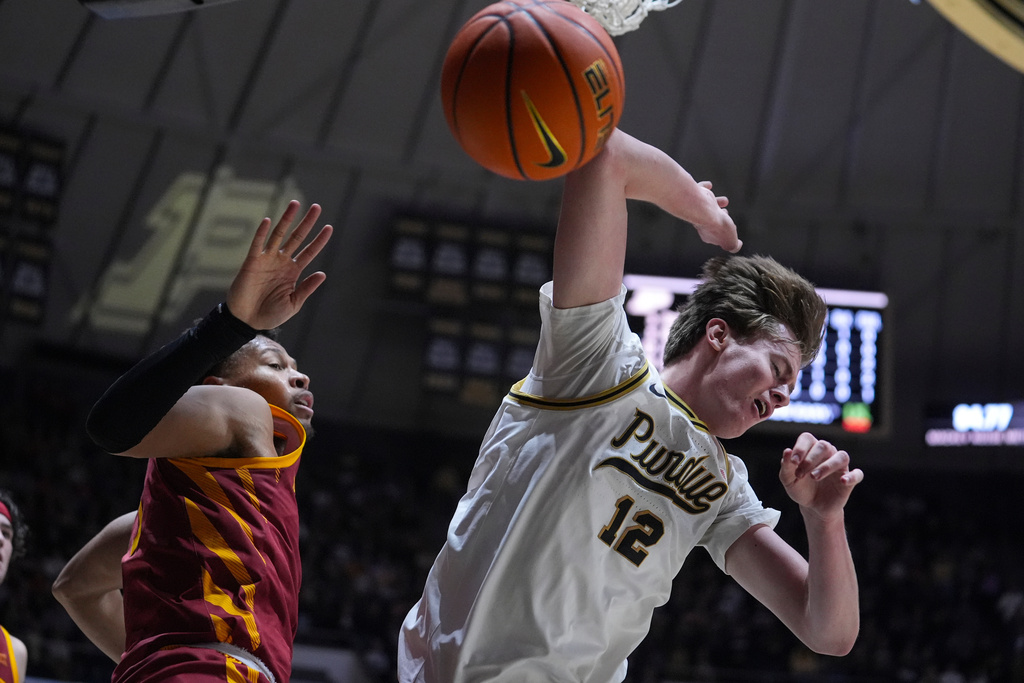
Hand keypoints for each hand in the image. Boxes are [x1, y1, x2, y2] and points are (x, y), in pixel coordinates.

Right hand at [226, 201, 332, 329]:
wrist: (247, 320)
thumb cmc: (270, 314)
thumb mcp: (293, 303)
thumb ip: (306, 288)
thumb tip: (323, 273)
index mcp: (293, 272)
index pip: (309, 252)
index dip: (319, 240)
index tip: (329, 227)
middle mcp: (282, 262)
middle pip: (297, 238)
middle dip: (307, 223)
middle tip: (317, 207)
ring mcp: (267, 260)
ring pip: (279, 235)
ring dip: (287, 219)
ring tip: (295, 204)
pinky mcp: (252, 262)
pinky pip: (257, 244)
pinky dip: (262, 232)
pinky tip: (268, 221)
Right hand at [691, 181, 740, 252]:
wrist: (702, 209)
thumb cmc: (716, 225)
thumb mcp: (730, 241)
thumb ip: (734, 245)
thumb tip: (737, 246)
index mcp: (707, 234)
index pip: (716, 234)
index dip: (724, 231)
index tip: (731, 228)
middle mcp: (700, 222)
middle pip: (711, 219)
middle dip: (720, 217)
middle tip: (726, 213)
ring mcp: (697, 208)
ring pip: (707, 205)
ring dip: (716, 203)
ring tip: (725, 201)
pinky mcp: (694, 196)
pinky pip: (699, 191)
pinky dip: (704, 188)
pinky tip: (709, 185)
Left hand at [779, 432, 862, 520]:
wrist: (812, 507)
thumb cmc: (800, 488)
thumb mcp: (788, 479)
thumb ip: (786, 466)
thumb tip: (787, 451)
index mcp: (811, 449)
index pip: (807, 438)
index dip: (800, 448)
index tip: (793, 462)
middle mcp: (827, 454)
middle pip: (824, 446)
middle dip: (810, 459)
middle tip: (800, 474)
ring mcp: (840, 466)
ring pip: (841, 456)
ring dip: (827, 466)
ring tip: (814, 477)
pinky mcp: (849, 480)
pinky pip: (857, 474)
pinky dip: (851, 476)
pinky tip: (842, 481)